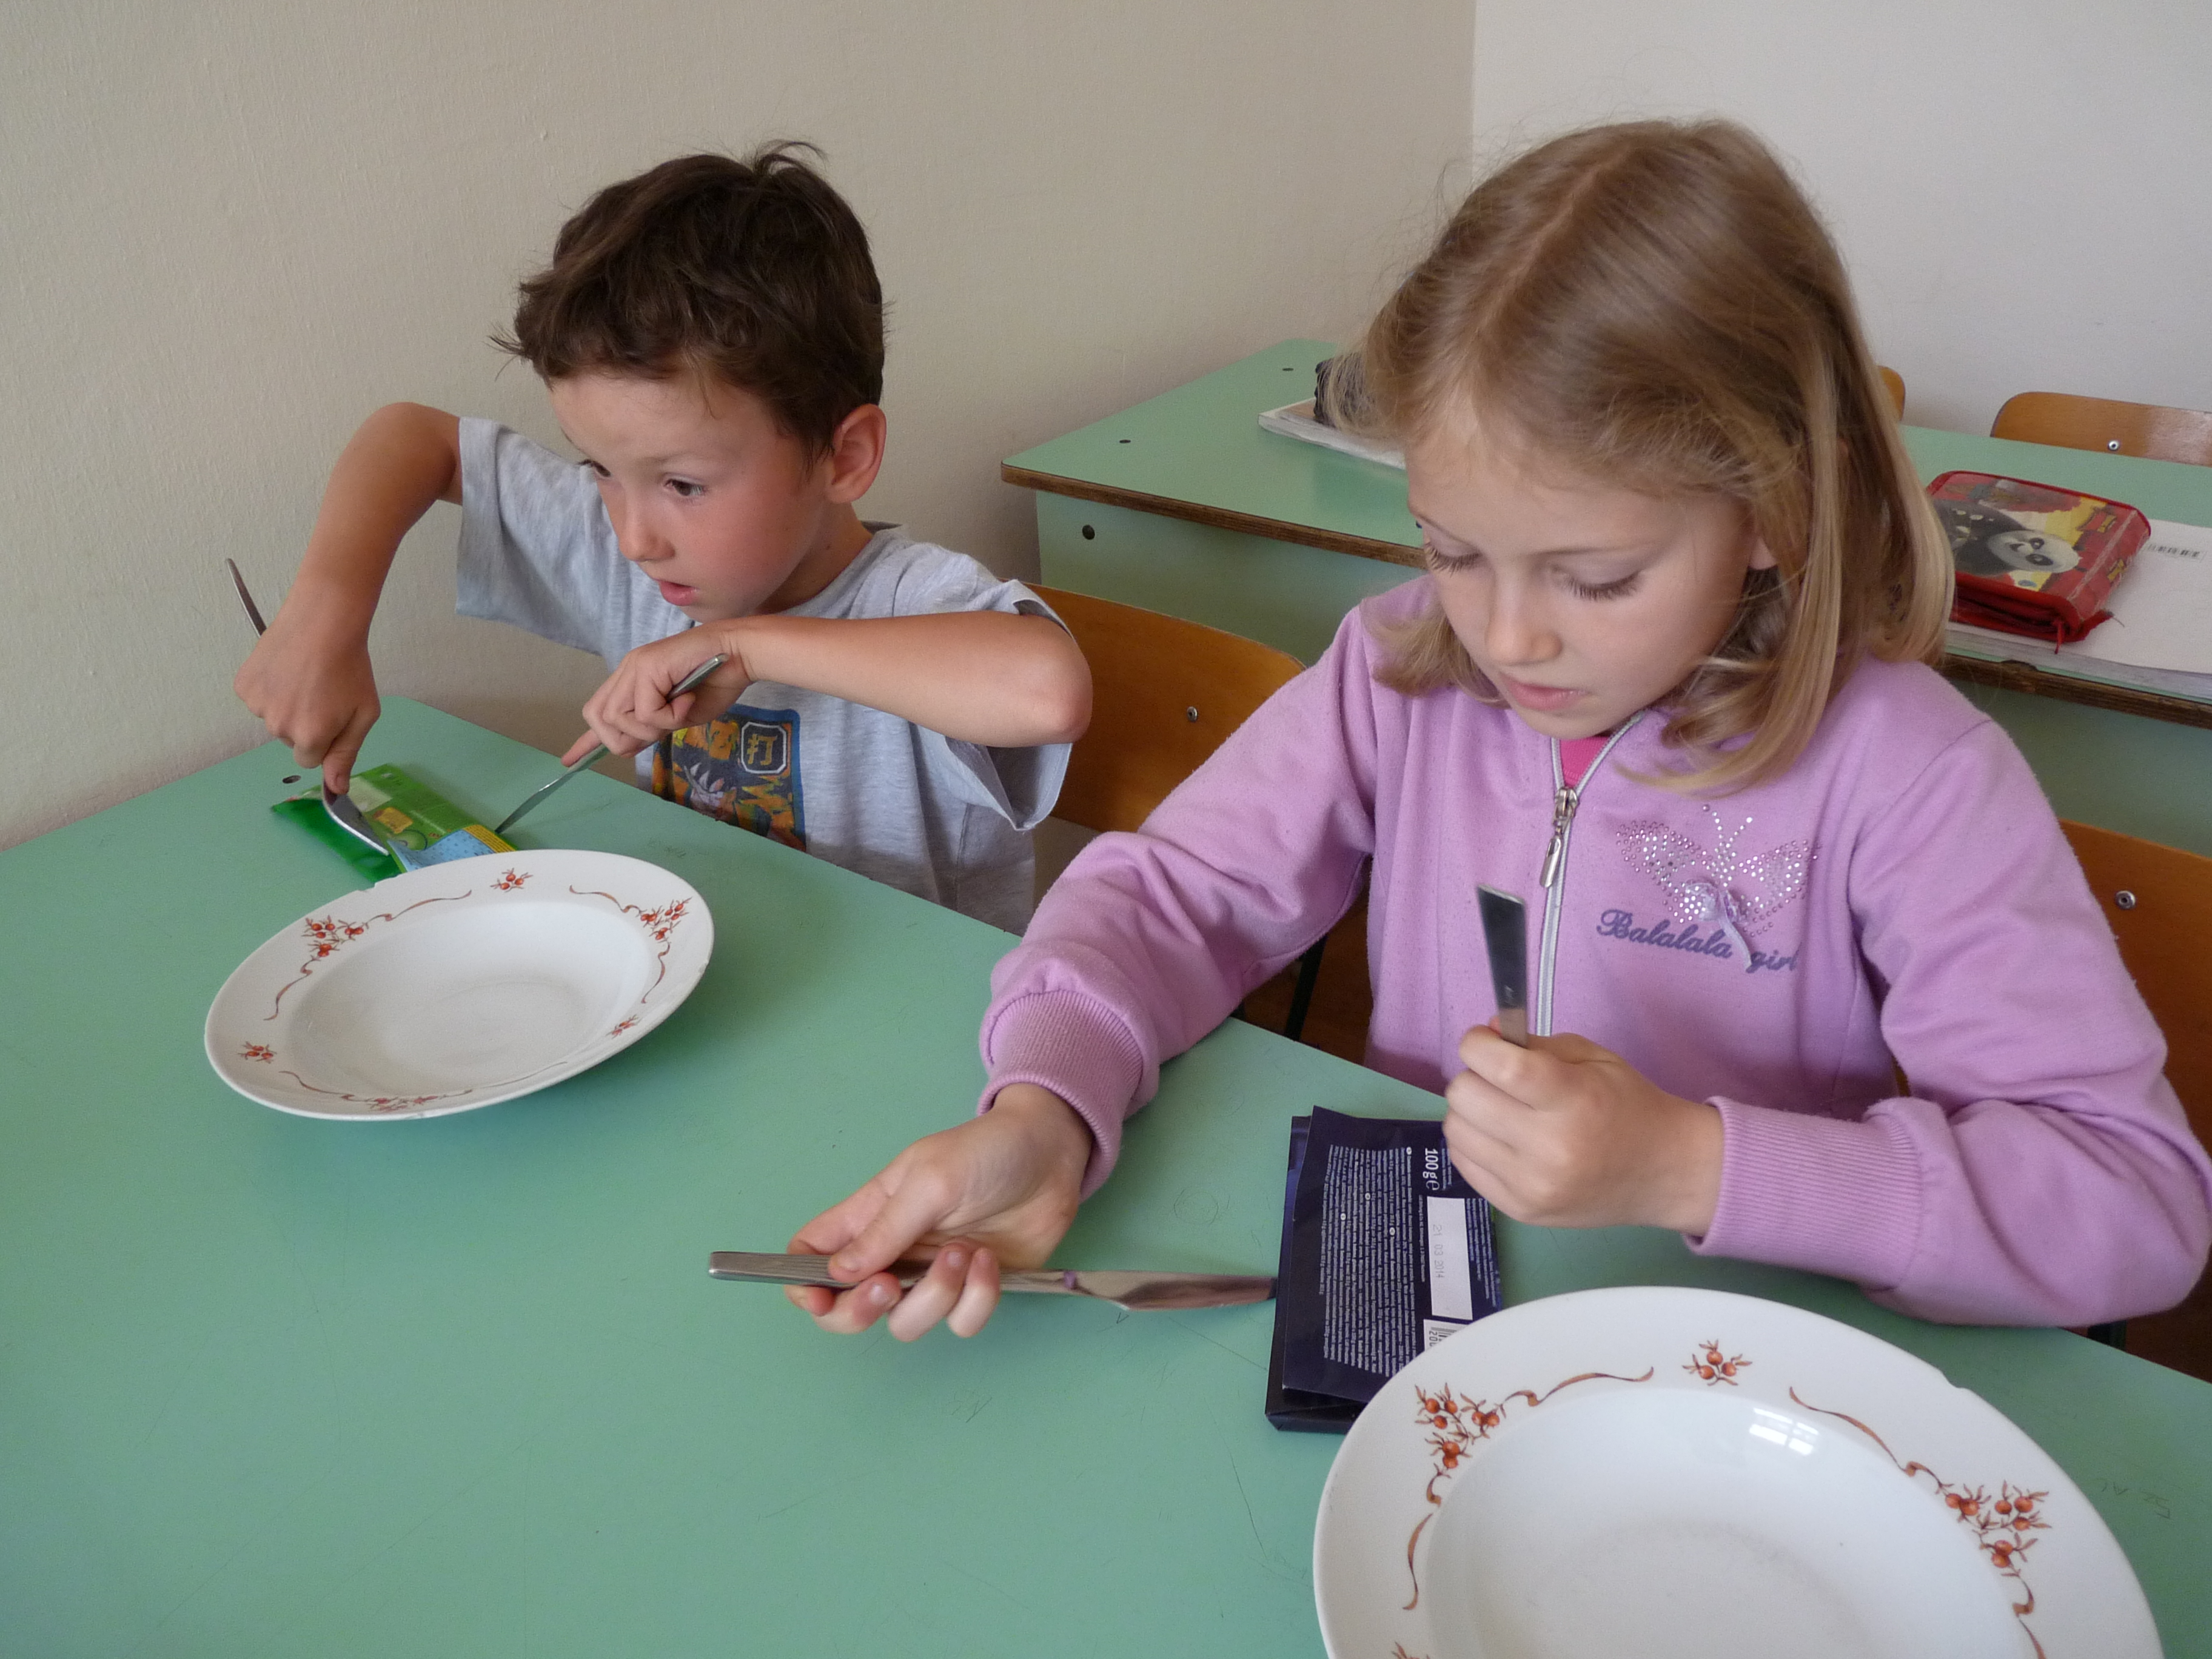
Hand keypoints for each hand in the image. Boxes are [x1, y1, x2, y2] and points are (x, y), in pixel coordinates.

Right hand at [233, 609, 380, 793]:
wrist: (323, 620)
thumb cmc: (351, 667)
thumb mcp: (363, 714)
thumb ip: (346, 754)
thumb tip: (335, 791)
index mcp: (310, 737)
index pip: (310, 759)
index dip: (324, 738)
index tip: (333, 715)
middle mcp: (278, 726)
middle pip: (291, 739)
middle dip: (305, 723)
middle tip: (320, 690)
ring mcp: (257, 705)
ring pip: (273, 718)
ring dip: (286, 704)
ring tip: (303, 676)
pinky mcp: (243, 685)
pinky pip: (258, 698)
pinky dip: (269, 687)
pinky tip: (284, 668)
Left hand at [564, 628, 753, 763]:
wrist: (741, 654)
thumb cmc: (719, 682)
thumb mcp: (680, 715)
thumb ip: (655, 726)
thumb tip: (632, 743)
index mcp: (634, 681)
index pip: (599, 711)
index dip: (586, 740)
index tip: (571, 760)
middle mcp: (628, 671)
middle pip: (599, 717)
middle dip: (625, 738)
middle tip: (660, 733)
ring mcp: (635, 666)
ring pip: (618, 717)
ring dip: (650, 728)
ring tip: (678, 713)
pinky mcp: (647, 665)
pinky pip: (646, 711)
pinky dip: (669, 717)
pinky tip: (687, 701)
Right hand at [785, 1084, 1091, 1339]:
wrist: (1052, 1155)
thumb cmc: (985, 1152)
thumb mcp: (929, 1180)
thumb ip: (883, 1230)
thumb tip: (837, 1275)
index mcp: (868, 1217)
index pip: (811, 1255)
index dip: (803, 1283)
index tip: (818, 1296)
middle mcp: (894, 1253)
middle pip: (848, 1309)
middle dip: (860, 1311)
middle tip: (889, 1288)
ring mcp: (933, 1276)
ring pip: (906, 1323)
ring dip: (934, 1296)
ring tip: (963, 1254)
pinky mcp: (973, 1291)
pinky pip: (959, 1323)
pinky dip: (976, 1299)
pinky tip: (989, 1262)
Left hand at [1443, 1025, 1722, 1232]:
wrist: (1663, 1173)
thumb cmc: (1627, 1105)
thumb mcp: (1592, 1059)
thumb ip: (1534, 1044)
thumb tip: (1487, 1033)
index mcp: (1574, 1100)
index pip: (1501, 1067)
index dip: (1477, 1045)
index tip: (1483, 1041)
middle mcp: (1550, 1147)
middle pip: (1465, 1096)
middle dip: (1474, 1076)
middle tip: (1498, 1079)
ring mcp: (1531, 1185)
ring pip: (1455, 1130)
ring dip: (1470, 1111)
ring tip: (1500, 1110)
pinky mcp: (1519, 1210)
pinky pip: (1463, 1163)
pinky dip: (1473, 1143)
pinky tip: (1501, 1139)